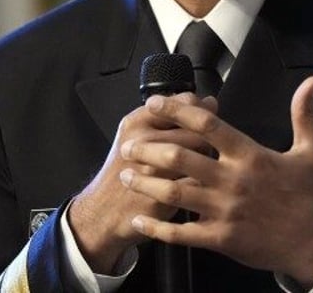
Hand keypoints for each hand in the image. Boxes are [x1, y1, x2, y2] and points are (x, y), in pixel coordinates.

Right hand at [67, 92, 217, 273]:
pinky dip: (203, 183)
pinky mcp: (162, 194)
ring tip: (200, 165)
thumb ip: (171, 116)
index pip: (183, 103)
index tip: (205, 120)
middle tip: (203, 149)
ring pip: (198, 155)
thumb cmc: (125, 169)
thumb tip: (210, 102)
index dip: (201, 110)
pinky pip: (196, 181)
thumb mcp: (136, 134)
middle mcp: (143, 141)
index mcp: (137, 122)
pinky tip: (197, 185)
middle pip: (195, 130)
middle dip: (208, 139)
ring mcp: (152, 169)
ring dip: (207, 160)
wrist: (103, 211)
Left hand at [119, 76, 312, 287]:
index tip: (155, 102)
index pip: (207, 125)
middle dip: (148, 148)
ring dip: (145, 184)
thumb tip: (311, 81)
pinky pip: (181, 234)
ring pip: (175, 193)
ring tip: (125, 175)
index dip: (177, 110)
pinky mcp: (221, 239)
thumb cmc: (312, 196)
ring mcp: (225, 211)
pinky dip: (157, 228)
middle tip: (129, 144)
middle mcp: (233, 180)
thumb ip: (303, 114)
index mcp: (250, 155)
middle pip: (180, 157)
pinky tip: (140, 221)